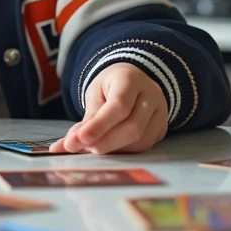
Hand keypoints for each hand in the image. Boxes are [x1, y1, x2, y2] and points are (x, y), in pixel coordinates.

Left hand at [49, 63, 167, 154]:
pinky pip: (144, 146)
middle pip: (133, 127)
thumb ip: (86, 120)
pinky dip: (124, 151)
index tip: (78, 140)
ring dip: (113, 149)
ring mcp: (161, 113)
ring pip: (140, 140)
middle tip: (81, 148)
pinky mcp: (161, 128)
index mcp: (131, 79)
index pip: (119, 106)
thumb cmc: (110, 86)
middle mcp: (152, 95)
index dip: (99, 126)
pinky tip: (110, 148)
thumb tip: (68, 145)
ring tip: (93, 147)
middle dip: (104, 142)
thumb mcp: (95, 94)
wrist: (132, 80)